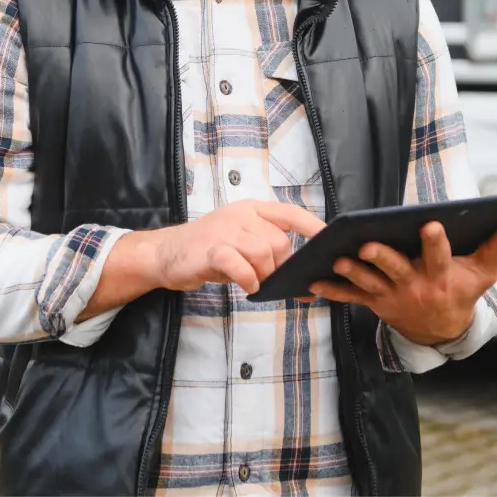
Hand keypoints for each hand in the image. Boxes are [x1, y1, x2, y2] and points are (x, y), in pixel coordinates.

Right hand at [150, 200, 325, 295]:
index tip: (329, 240)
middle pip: (278, 240)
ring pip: (262, 251)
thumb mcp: (240, 243)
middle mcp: (240, 215)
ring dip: (264, 274)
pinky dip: (248, 278)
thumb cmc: (209, 249)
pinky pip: (238, 264)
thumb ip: (267, 251)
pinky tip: (247, 286)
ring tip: (256, 283)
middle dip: (281, 265)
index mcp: (251, 209)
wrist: (166, 252)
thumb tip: (302, 276)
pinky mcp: (210, 250)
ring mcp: (224, 230)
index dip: (312, 226)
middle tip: (272, 279)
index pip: (289, 213)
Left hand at [308, 221, 496, 345]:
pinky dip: (332, 290)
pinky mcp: (375, 302)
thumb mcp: (484, 274)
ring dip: (353, 273)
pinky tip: (313, 281)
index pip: (439, 257)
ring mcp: (392, 296)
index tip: (430, 224)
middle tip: (369, 244)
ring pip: (369, 283)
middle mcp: (415, 287)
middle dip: (383, 257)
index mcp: (441, 277)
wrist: (441, 331)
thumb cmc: (462, 291)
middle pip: (397, 270)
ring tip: (339, 260)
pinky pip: (351, 297)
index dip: (435, 242)